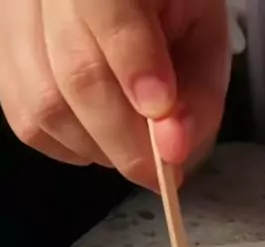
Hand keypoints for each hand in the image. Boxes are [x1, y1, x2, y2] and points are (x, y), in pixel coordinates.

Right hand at [0, 0, 228, 189]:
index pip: (106, 6)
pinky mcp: (3, 58)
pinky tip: (98, 135)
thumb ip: (197, 91)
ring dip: (99, 147)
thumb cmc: (168, 10)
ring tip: (133, 146)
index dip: (135, 66)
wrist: (127, 2)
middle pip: (76, 71)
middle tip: (161, 171)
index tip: (163, 115)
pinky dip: (70, 146)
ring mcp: (15, 20)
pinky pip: (28, 122)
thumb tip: (173, 148)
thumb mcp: (204, 37)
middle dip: (124, 139)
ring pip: (45, 105)